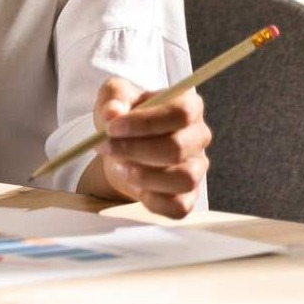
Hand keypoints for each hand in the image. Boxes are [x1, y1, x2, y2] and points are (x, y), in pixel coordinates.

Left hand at [91, 77, 210, 218]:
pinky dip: (152, 200)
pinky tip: (133, 185)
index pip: (180, 113)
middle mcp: (198, 137)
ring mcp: (197, 168)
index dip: (145, 122)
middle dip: (134, 150)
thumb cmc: (124, 118)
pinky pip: (179, 206)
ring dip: (144, 176)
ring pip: (184, 179)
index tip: (112, 128)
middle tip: (105, 147)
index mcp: (189, 106)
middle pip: (177, 148)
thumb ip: (113, 98)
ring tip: (119, 166)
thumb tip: (113, 112)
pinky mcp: (189, 195)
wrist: (123, 148)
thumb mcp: (114, 97)